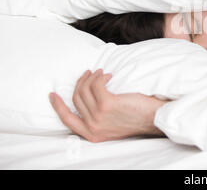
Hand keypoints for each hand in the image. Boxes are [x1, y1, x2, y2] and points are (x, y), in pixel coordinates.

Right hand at [49, 69, 168, 142]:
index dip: (57, 106)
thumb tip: (87, 97)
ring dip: (92, 77)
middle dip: (80, 82)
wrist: (153, 118)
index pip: (66, 119)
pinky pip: (96, 84)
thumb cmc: (136, 118)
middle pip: (76, 99)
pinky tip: (109, 75)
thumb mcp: (111, 124)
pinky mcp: (107, 104)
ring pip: (85, 89)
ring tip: (102, 72)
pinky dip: (101, 77)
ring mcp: (99, 116)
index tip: (53, 94)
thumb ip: (98, 117)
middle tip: (89, 73)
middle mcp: (92, 127)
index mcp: (91, 134)